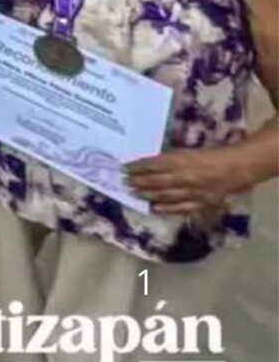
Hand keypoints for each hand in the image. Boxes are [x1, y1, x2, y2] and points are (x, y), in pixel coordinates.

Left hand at [124, 146, 261, 219]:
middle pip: (154, 181)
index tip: (124, 168)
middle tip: (124, 181)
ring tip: (133, 193)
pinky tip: (154, 208)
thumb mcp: (187, 152)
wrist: (236, 168)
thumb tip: (149, 164)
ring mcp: (191, 192)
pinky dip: (166, 209)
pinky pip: (180, 208)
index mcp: (180, 160)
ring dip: (146, 194)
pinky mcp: (200, 203)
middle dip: (137, 181)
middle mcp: (183, 177)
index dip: (136, 167)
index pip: (151, 164)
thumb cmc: (211, 156)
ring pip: (163, 195)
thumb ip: (169, 159)